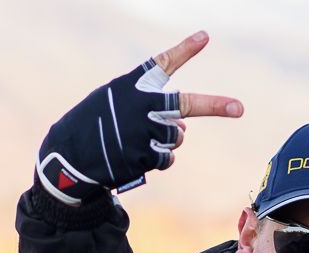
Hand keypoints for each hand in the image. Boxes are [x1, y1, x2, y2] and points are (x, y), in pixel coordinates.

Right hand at [36, 30, 242, 204]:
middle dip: (215, 106)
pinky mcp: (144, 155)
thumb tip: (183, 127)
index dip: (184, 50)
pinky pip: (167, 157)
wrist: (69, 157)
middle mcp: (142, 106)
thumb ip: (150, 109)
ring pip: (177, 136)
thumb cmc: (93, 126)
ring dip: (168, 140)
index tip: (205, 36)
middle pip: (187, 105)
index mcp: (133, 85)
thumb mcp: (116, 105)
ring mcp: (144, 131)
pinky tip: (138, 157)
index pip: (162, 63)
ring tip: (143, 141)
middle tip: (239, 108)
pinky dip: (159, 159)